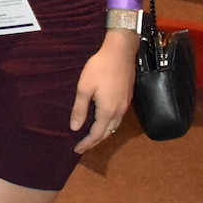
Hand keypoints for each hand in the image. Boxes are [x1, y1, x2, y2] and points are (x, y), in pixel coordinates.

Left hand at [70, 31, 137, 151]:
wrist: (120, 52)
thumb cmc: (100, 68)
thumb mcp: (84, 88)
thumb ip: (80, 109)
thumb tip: (75, 128)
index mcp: (107, 111)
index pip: (96, 134)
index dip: (86, 143)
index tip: (76, 150)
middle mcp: (119, 111)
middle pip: (107, 133)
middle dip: (94, 142)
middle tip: (82, 147)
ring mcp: (125, 104)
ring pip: (114, 126)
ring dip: (103, 134)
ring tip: (91, 137)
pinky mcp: (128, 97)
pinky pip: (118, 118)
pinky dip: (109, 125)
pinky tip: (103, 121)